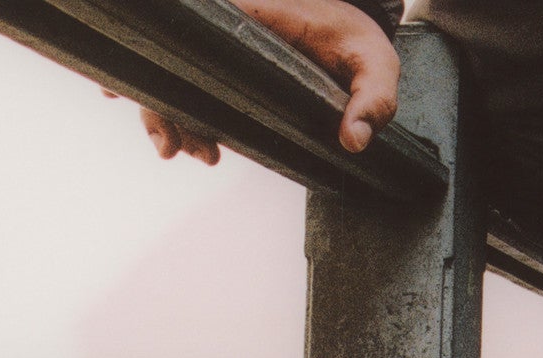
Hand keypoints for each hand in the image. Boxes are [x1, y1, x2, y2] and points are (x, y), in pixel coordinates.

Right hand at [136, 0, 399, 163]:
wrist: (357, 33)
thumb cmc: (361, 44)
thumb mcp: (376, 65)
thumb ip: (372, 100)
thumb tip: (353, 140)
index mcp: (253, 18)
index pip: (194, 30)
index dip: (170, 63)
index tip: (173, 106)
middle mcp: (229, 31)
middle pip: (174, 61)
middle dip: (167, 107)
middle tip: (190, 151)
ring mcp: (226, 52)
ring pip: (178, 79)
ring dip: (176, 118)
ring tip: (206, 154)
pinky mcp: (231, 72)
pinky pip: (195, 88)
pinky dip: (186, 115)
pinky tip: (197, 146)